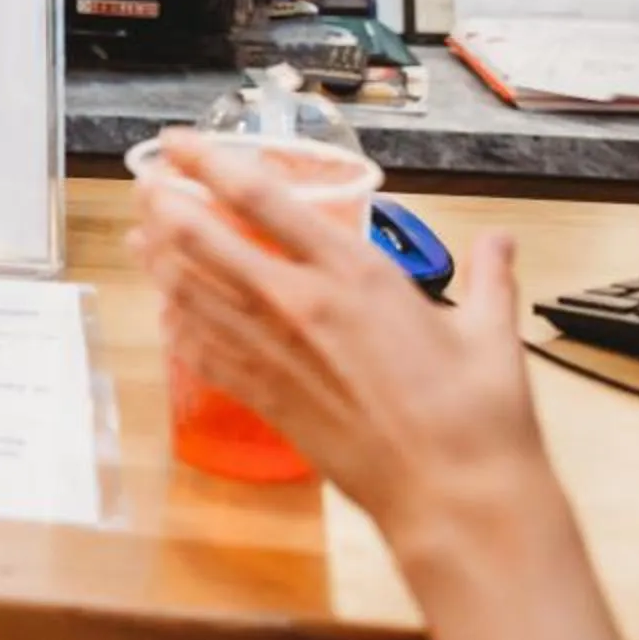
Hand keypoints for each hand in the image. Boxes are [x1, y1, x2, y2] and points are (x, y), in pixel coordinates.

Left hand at [128, 130, 551, 540]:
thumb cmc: (479, 419)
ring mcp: (275, 353)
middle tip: (146, 184)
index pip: (262, 198)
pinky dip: (177, 326)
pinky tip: (166, 313)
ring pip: (189, 292)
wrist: (456, 497)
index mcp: (354, 273)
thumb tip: (500, 243)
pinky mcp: (266, 399)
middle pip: (202, 239)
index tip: (179, 142)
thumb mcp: (490, 333)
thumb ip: (488, 277)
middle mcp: (301, 305)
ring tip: (139, 235)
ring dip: (157, 259)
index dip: (209, 162)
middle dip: (164, 204)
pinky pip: (201, 353)